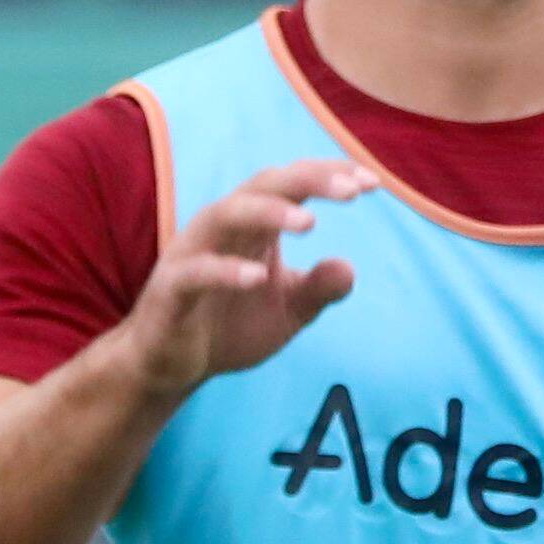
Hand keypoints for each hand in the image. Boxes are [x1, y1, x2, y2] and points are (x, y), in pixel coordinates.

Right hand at [124, 159, 375, 400]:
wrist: (172, 366)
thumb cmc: (231, 327)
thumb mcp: (288, 311)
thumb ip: (318, 289)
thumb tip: (350, 269)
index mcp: (252, 226)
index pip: (292, 185)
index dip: (329, 176)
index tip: (373, 182)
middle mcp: (221, 229)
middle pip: (263, 186)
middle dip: (308, 181)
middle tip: (351, 190)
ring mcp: (192, 255)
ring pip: (226, 215)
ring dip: (269, 213)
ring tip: (309, 223)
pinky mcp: (170, 290)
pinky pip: (196, 272)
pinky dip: (225, 271)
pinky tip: (258, 277)